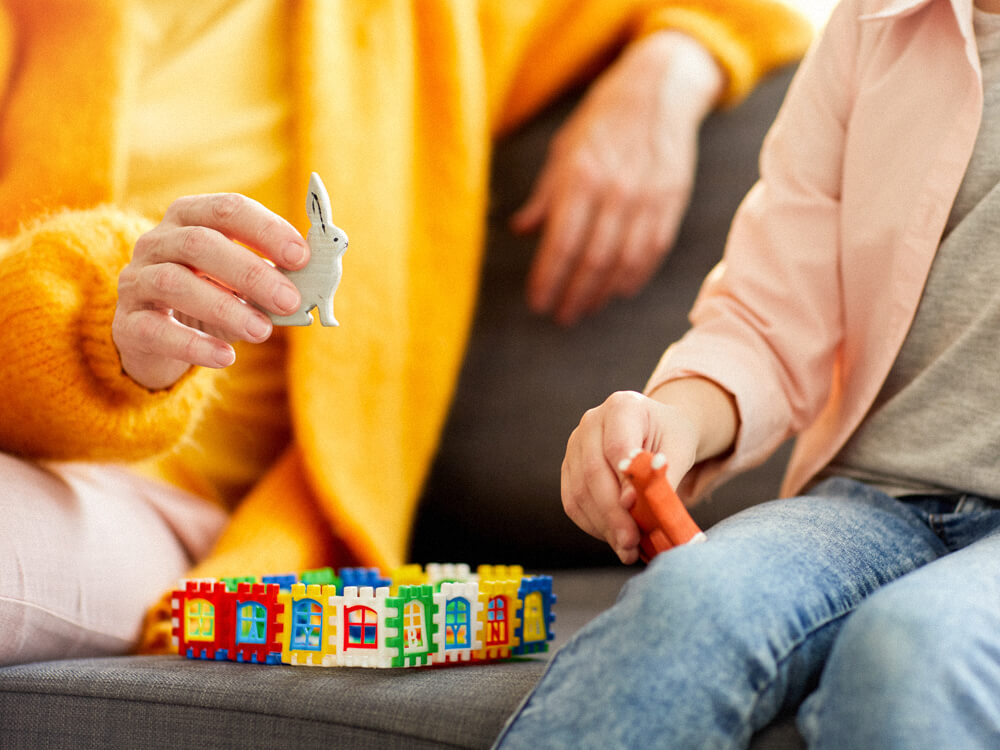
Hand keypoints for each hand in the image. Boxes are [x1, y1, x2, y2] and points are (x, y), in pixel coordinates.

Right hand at [113, 193, 308, 389]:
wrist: (152, 336)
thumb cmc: (210, 296)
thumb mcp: (242, 283)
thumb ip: (274, 277)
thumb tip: (315, 283)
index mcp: (190, 218)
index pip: (228, 209)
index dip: (265, 229)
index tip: (301, 256)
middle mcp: (157, 241)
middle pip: (200, 244)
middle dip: (251, 271)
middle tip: (290, 300)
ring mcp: (136, 280)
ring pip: (175, 283)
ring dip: (225, 307)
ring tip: (262, 331)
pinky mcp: (127, 323)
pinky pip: (156, 330)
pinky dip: (193, 345)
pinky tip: (225, 357)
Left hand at [513, 31, 722, 325]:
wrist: (658, 90)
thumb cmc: (602, 121)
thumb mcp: (564, 150)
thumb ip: (544, 196)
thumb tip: (520, 231)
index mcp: (581, 177)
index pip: (560, 243)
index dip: (548, 280)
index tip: (538, 303)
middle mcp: (615, 191)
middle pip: (592, 261)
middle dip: (574, 296)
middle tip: (561, 316)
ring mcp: (647, 198)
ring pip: (624, 263)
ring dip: (603, 293)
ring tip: (586, 307)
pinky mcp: (672, 202)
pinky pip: (653, 251)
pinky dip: (635, 277)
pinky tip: (619, 290)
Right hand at [561, 391, 699, 563]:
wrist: (657, 430)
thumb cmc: (671, 437)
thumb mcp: (679, 449)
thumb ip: (661, 474)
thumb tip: (633, 504)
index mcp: (622, 406)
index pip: (616, 446)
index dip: (624, 480)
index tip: (635, 507)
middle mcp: (591, 422)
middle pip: (593, 472)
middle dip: (612, 514)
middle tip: (631, 543)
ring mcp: (575, 444)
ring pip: (579, 491)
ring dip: (602, 525)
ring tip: (626, 548)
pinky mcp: (569, 467)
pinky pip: (572, 501)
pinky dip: (592, 524)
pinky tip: (613, 538)